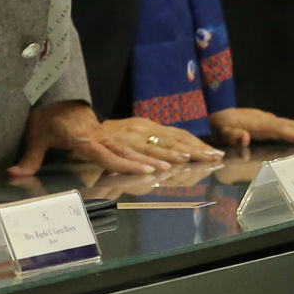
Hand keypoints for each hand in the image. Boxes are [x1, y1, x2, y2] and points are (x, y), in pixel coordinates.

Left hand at [9, 101, 183, 177]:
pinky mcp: (102, 132)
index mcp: (84, 138)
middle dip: (145, 161)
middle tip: (165, 169)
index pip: (107, 155)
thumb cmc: (45, 114)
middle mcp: (97, 136)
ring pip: (127, 147)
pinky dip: (137, 152)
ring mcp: (102, 133)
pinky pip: (123, 144)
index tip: (143, 170)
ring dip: (146, 157)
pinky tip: (150, 159)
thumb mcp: (36, 135)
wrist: (51, 89)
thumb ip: (29, 159)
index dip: (125, 165)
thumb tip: (13, 175)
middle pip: (124, 151)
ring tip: (167, 165)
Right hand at [95, 116, 224, 165]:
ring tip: (192, 159)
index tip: (214, 151)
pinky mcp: (116, 145)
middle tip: (214, 156)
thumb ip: (151, 143)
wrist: (79, 127)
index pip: (178, 134)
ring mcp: (130, 137)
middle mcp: (142, 129)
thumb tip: (174, 153)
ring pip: (156, 146)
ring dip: (175, 154)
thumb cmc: (108, 136)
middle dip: (195, 149)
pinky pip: (134, 155)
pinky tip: (161, 167)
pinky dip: (149, 161)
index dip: (197, 143)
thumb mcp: (133, 135)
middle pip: (173, 139)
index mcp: (149, 126)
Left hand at [208, 106, 293, 148]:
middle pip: (291, 125)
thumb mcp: (219, 132)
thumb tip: (244, 137)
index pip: (280, 129)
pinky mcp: (267, 123)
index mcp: (256, 123)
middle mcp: (265, 119)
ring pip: (292, 125)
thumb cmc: (215, 127)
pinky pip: (288, 127)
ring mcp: (267, 120)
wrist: (211, 116)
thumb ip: (231, 135)